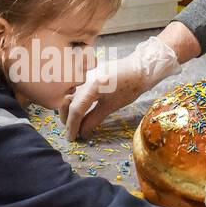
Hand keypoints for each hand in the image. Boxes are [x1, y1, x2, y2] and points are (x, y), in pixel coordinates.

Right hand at [60, 36, 179, 139]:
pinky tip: (77, 108)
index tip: (72, 138)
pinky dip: (74, 100)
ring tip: (73, 121)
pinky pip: (75, 88)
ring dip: (68, 109)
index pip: (76, 110)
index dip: (72, 126)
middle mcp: (84, 79)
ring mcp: (84, 74)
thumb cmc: (130, 87)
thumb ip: (94, 119)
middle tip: (71, 131)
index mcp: (92, 87)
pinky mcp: (87, 73)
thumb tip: (82, 132)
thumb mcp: (112, 106)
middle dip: (66, 118)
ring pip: (69, 94)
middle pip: (68, 101)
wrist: (139, 68)